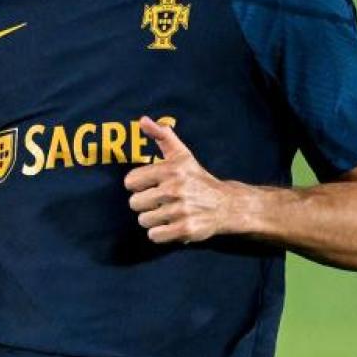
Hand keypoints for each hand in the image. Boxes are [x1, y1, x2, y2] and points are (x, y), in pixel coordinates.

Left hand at [124, 116, 232, 243]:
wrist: (226, 204)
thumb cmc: (197, 178)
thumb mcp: (182, 154)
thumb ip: (162, 135)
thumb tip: (142, 120)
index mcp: (171, 169)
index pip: (130, 182)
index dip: (139, 185)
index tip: (152, 185)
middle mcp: (175, 189)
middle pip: (135, 203)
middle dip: (146, 203)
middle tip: (162, 201)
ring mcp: (181, 210)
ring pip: (144, 221)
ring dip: (154, 219)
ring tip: (168, 213)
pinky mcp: (186, 229)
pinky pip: (155, 236)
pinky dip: (161, 233)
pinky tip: (172, 225)